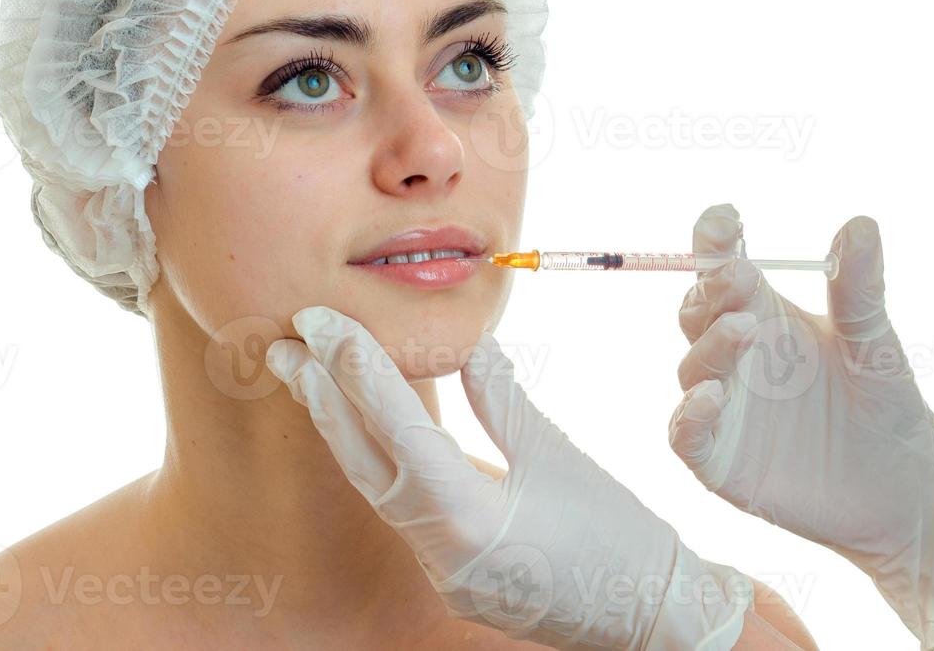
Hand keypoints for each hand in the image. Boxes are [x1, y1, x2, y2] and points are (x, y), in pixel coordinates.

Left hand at [266, 305, 753, 649]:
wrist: (649, 616)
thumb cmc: (617, 536)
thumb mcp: (559, 456)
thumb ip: (502, 400)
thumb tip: (466, 343)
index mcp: (468, 518)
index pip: (394, 429)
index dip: (353, 367)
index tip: (319, 318)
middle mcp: (440, 551)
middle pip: (362, 461)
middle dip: (320, 396)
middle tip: (284, 339)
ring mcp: (440, 569)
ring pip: (372, 485)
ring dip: (338, 425)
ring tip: (306, 371)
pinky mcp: (448, 574)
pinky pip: (396, 506)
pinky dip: (375, 456)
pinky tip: (360, 422)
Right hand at [668, 203, 933, 650]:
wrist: (903, 492)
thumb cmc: (886, 408)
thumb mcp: (875, 345)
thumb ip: (859, 288)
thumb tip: (860, 223)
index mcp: (763, 315)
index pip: (722, 268)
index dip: (713, 242)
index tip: (723, 220)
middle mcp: (733, 355)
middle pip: (698, 311)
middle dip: (710, 291)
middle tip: (738, 278)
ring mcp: (721, 405)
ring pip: (693, 366)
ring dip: (712, 345)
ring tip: (743, 330)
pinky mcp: (718, 458)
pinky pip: (686, 433)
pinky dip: (690, 415)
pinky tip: (712, 398)